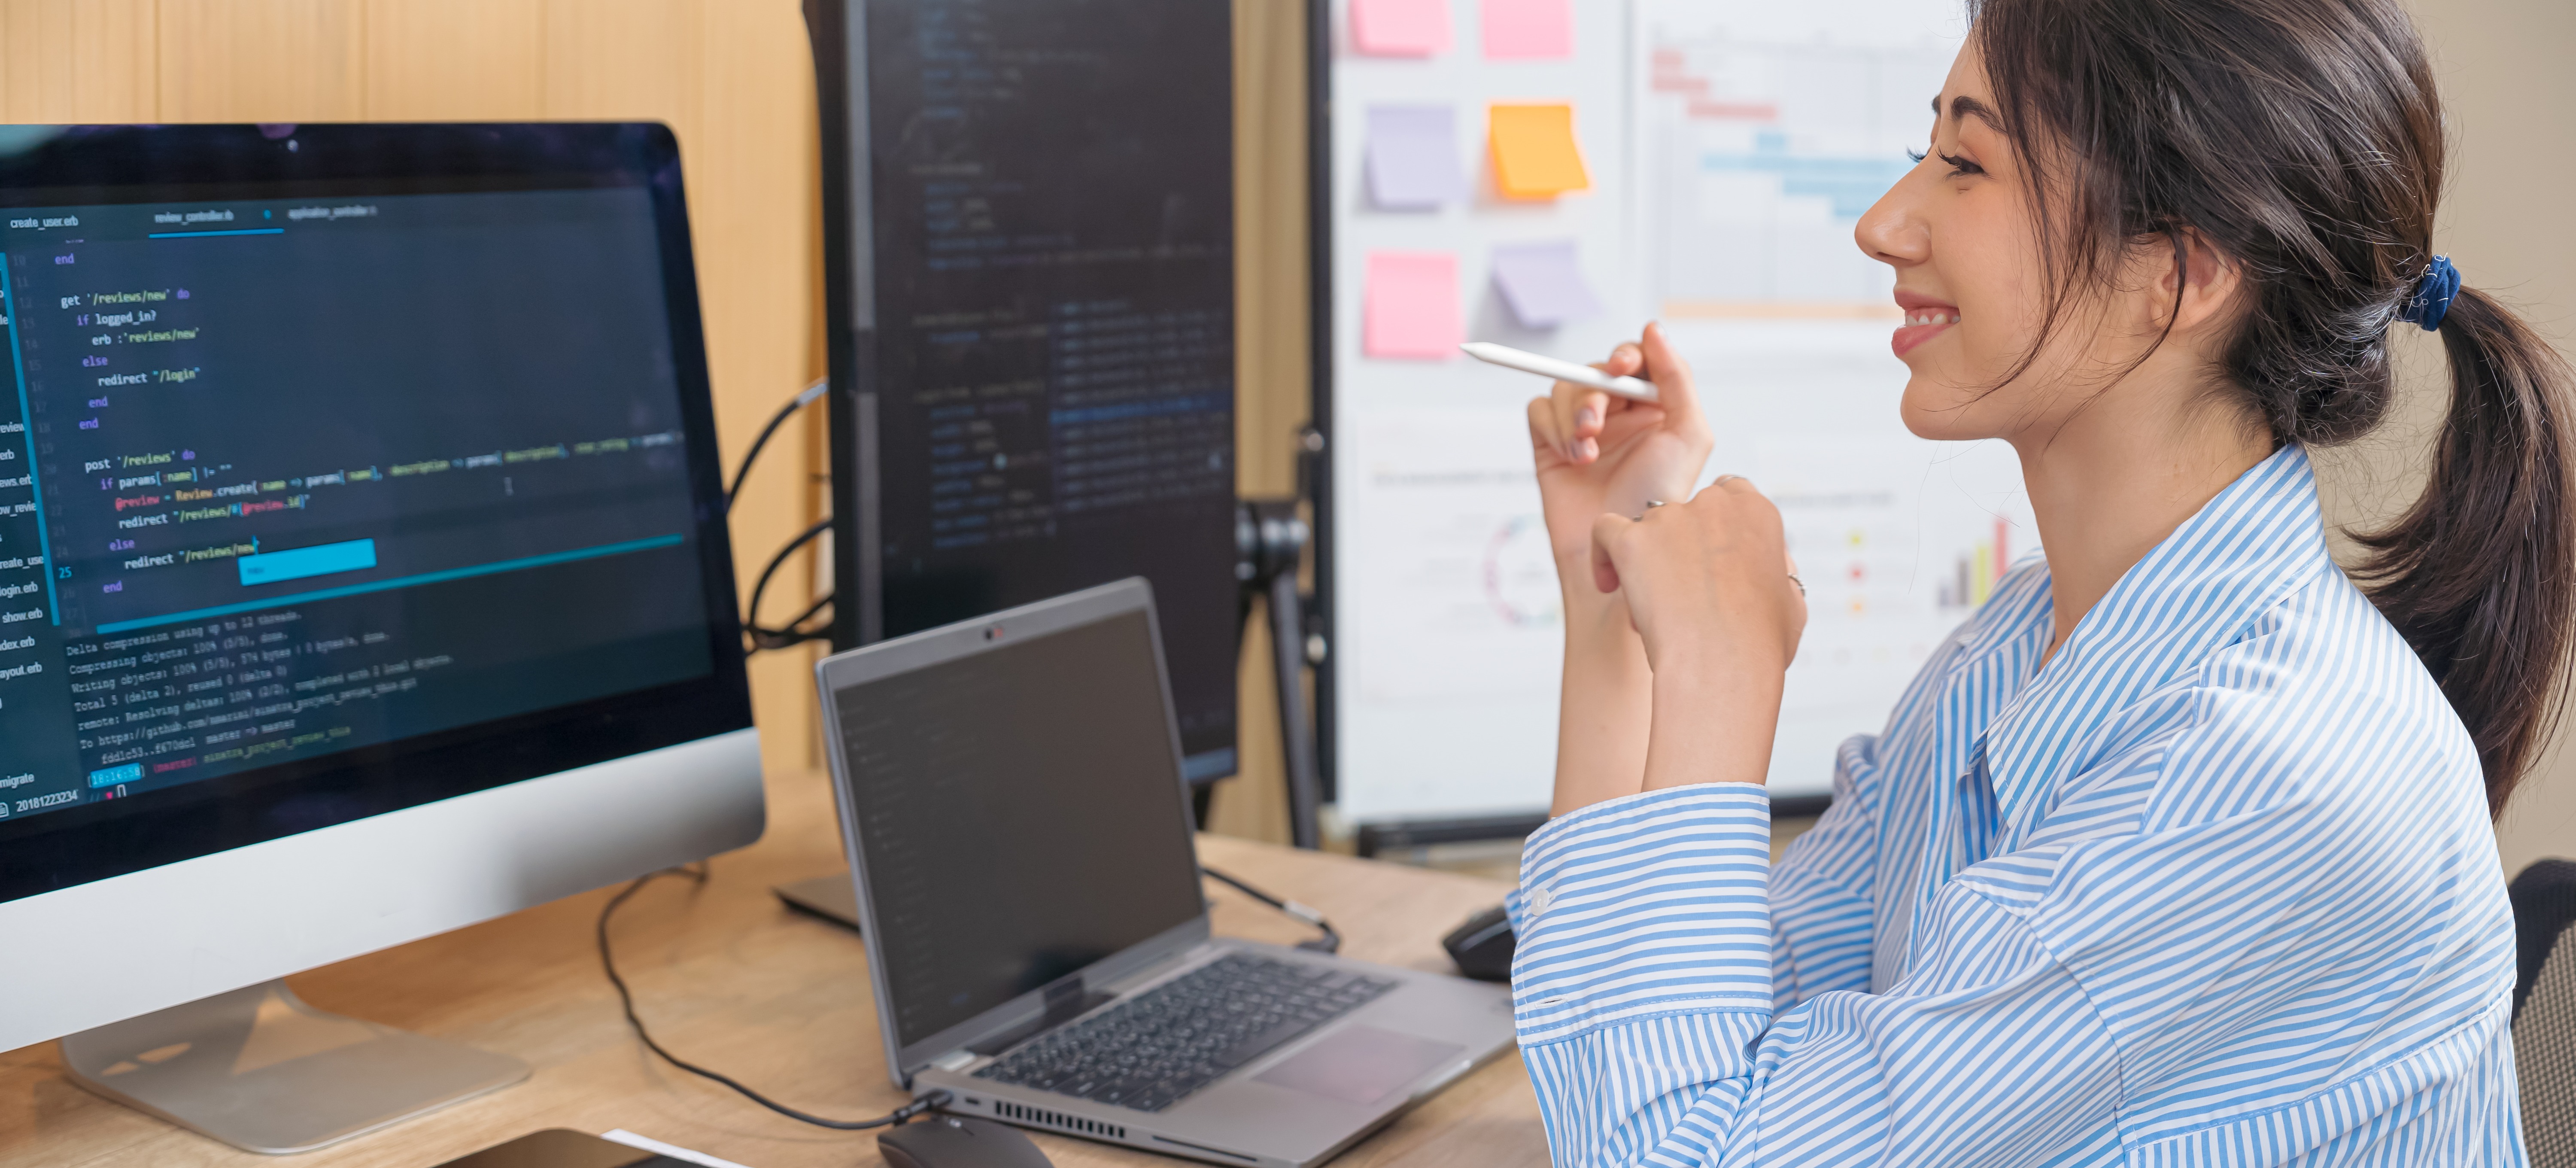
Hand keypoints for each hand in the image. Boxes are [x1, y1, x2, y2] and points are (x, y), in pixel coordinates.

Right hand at [1526, 323, 1710, 572]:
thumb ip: (1676, 378)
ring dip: (1573, 416)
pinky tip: (1573, 458)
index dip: (1624, 355)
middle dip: (1593, 393)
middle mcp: (1619, 413)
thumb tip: (1652, 328)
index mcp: (1654, 405)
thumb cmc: (1657, 500)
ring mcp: (1583, 428)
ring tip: (1586, 453)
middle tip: (1595, 425)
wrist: (1616, 550)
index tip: (1621, 368)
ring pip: (1563, 387)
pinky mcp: (1550, 444)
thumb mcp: (1687, 434)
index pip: (1634, 358)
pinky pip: (1538, 411)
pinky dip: (1552, 428)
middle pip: (1594, 370)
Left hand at [1588, 476, 1805, 678]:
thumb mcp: (1791, 601)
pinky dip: (1603, 554)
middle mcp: (1713, 504)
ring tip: (1654, 609)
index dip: (1716, 526)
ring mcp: (1670, 518)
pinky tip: (1609, 584)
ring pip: (1648, 525)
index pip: (1729, 493)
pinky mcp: (1631, 539)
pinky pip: (1605, 530)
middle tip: (1684, 591)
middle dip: (1682, 544)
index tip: (1712, 559)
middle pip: (1687, 510)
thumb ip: (1775, 568)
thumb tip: (1766, 562)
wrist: (1722, 665)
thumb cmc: (1758, 646)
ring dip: (1649, 558)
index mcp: (1756, 512)